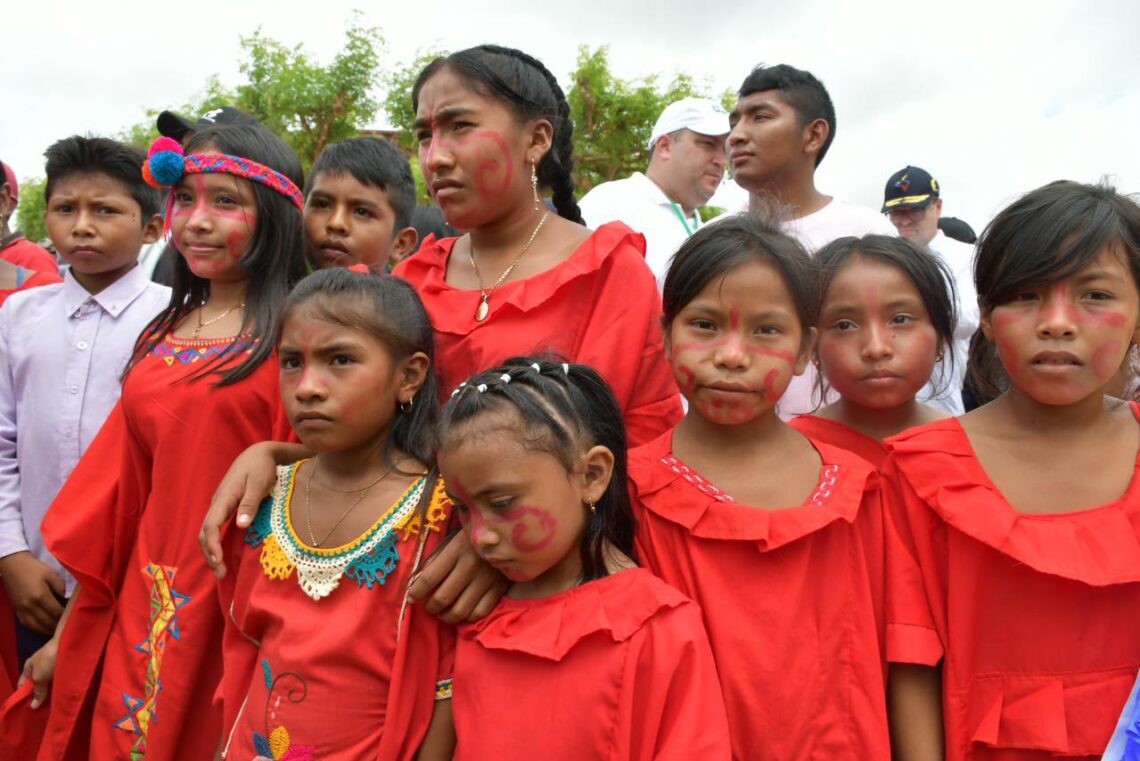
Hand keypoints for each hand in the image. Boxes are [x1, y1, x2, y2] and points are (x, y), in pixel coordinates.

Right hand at [0, 551, 64, 633]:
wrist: (13, 565)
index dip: (64, 616)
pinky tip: (42, 627)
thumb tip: (66, 598)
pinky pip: (26, 623)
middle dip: (57, 626)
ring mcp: (21, 609)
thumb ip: (60, 586)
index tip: (72, 617)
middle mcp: (30, 605)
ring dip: (46, 630)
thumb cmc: (34, 568)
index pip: (55, 612)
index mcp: (40, 596)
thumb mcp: (51, 573)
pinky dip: (35, 628)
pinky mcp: (16, 609)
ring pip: (35, 626)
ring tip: (56, 630)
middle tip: (66, 627)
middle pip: (46, 621)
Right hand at [18, 636, 57, 708]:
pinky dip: (61, 687)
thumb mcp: (39, 676)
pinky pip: (60, 680)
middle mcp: (40, 667)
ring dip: (52, 692)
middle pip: (37, 685)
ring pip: (50, 684)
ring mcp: (52, 667)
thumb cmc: (50, 658)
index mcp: (29, 667)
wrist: (70, 641)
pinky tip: (63, 696)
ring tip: (54, 705)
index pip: (22, 685)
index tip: (29, 708)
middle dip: (40, 696)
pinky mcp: (64, 667)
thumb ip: (37, 691)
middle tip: (43, 710)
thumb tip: (33, 706)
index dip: (25, 696)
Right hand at [199, 441, 286, 578]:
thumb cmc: (261, 467)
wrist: (258, 454)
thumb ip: (250, 503)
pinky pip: (215, 528)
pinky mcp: (225, 508)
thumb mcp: (259, 483)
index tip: (219, 560)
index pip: (211, 525)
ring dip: (211, 551)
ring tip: (221, 570)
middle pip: (205, 533)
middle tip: (221, 574)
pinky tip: (223, 554)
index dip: (212, 545)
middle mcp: (217, 504)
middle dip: (210, 554)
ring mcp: (220, 506)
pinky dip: (215, 543)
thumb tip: (240, 525)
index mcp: (224, 498)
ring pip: (208, 532)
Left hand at [407, 531, 507, 624]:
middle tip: (428, 606)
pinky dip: (467, 617)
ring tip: (442, 613)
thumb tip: (415, 584)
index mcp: (456, 550)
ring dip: (446, 616)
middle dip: (430, 607)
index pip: (429, 578)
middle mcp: (471, 566)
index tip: (411, 597)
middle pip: (442, 597)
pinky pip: (479, 612)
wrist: (510, 530)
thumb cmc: (473, 536)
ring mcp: (486, 579)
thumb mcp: (451, 541)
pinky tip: (462, 612)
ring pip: (460, 610)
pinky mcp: (499, 588)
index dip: (416, 592)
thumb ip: (433, 561)